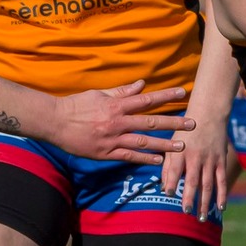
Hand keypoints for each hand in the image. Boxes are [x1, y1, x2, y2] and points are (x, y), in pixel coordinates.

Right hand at [52, 82, 195, 164]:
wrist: (54, 122)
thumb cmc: (76, 105)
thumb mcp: (99, 94)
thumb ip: (121, 91)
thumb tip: (142, 84)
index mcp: (116, 105)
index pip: (146, 99)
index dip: (166, 96)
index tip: (183, 92)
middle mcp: (117, 122)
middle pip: (150, 122)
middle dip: (173, 123)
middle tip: (192, 125)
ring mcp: (112, 139)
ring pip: (143, 143)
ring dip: (164, 145)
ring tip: (181, 146)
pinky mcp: (105, 153)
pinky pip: (129, 157)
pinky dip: (145, 158)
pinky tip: (159, 161)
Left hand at [162, 100, 229, 220]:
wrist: (209, 113)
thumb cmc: (186, 131)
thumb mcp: (172, 144)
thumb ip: (167, 165)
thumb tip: (163, 187)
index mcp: (180, 151)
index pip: (174, 169)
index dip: (170, 181)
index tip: (168, 194)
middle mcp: (195, 157)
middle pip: (192, 180)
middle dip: (189, 197)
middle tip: (186, 212)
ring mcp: (210, 160)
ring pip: (208, 184)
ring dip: (205, 202)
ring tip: (202, 218)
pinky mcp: (221, 161)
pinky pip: (222, 180)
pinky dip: (222, 194)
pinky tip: (220, 208)